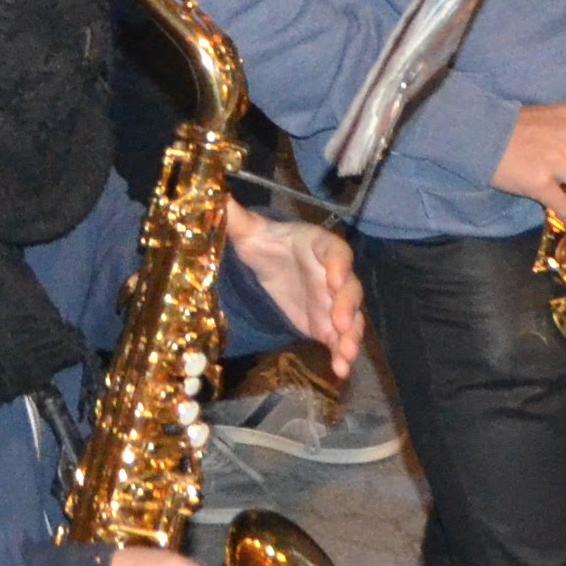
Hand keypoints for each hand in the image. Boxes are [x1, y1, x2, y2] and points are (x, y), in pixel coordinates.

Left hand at [219, 205, 363, 378]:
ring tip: (347, 354)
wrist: (271, 266)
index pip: (336, 251)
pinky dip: (342, 354)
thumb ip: (236, 218)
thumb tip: (214, 195)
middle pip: (349, 289)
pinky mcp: (327, 325)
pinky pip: (339, 340)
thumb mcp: (249, 231)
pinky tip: (340, 370)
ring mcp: (333, 302)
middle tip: (340, 323)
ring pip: (351, 318)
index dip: (339, 264)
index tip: (335, 278)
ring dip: (351, 336)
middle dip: (347, 306)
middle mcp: (333, 275)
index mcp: (319, 246)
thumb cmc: (266, 243)